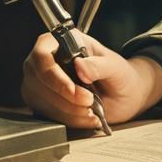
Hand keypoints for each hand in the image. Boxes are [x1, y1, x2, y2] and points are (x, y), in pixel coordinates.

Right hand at [21, 32, 161, 129]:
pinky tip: (87, 118)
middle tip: (89, 102)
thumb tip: (80, 65)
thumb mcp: (115, 66)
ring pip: (41, 101)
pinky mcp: (45, 103)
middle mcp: (49, 60)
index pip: (42, 54)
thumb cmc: (119, 74)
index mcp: (64, 41)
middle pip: (38, 80)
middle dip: (64, 98)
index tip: (71, 90)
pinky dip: (69, 120)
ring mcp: (43, 82)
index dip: (53, 75)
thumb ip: (99, 65)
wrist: (124, 95)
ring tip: (91, 112)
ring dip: (67, 112)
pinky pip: (48, 115)